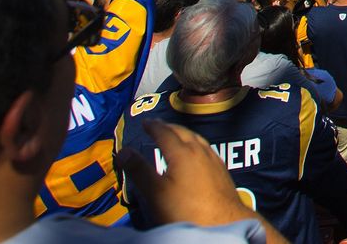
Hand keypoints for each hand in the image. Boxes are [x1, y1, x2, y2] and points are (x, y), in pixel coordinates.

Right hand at [118, 122, 264, 228]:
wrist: (223, 223)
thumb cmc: (186, 210)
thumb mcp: (155, 192)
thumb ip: (139, 170)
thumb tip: (123, 151)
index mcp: (183, 153)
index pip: (166, 133)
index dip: (154, 126)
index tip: (145, 122)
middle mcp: (201, 151)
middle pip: (184, 133)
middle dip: (169, 127)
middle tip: (158, 125)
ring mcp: (214, 160)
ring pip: (198, 139)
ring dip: (184, 134)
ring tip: (176, 135)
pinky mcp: (222, 171)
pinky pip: (206, 149)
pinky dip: (196, 144)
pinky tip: (197, 154)